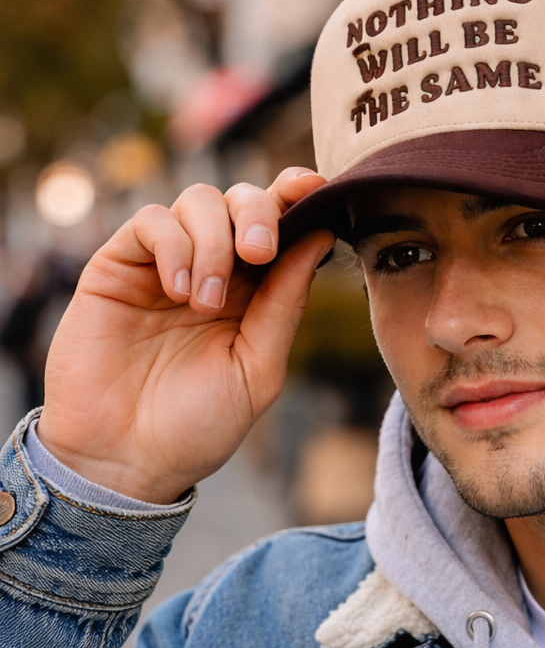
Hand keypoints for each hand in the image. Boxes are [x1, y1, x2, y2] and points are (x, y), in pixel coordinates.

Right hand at [36, 168, 334, 503]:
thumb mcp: (259, 367)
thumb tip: (321, 235)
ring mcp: (166, 265)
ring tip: (204, 303)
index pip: (282, 226)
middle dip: (258, 213)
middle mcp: (215, 270)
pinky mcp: (119, 266)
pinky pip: (150, 222)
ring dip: (212, 242)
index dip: (298, 197)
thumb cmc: (198, 425)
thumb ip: (286, 302)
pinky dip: (172, 246)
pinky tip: (176, 293)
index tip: (315, 188)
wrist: (126, 460)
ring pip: (197, 200)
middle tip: (258, 253)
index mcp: (256, 293)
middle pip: (243, 200)